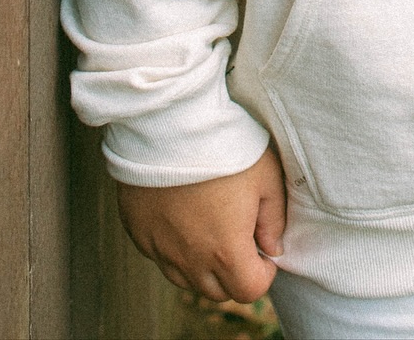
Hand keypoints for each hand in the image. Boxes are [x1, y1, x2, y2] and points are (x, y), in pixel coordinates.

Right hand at [117, 143, 286, 304]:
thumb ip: (274, 218)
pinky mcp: (139, 233)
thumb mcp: (266, 175)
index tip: (263, 251)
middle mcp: (190, 259)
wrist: (170, 123)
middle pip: (217, 291)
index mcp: (225, 250)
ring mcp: (160, 249)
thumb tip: (272, 246)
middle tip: (239, 238)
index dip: (263, 274)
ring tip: (211, 227)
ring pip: (186, 279)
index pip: (249, 291)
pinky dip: (175, 248)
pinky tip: (182, 216)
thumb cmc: (224, 145)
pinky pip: (160, 257)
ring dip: (203, 265)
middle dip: (233, 273)